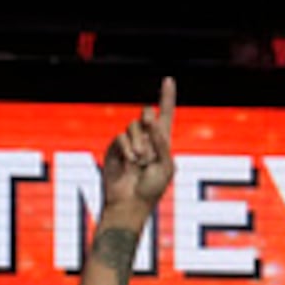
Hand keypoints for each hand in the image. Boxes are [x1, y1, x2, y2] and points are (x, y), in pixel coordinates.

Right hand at [99, 79, 174, 226]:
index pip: (166, 115)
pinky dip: (127, 148)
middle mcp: (147, 140)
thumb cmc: (152, 190)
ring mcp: (130, 144)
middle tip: (150, 131)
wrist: (130, 204)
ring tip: (140, 161)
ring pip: (134, 126)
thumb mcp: (166, 166)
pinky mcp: (115, 149)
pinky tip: (130, 161)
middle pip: (147, 114)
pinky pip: (121, 137)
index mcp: (163, 143)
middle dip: (149, 120)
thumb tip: (150, 121)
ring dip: (139, 142)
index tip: (168, 79)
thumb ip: (161, 142)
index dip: (167, 97)